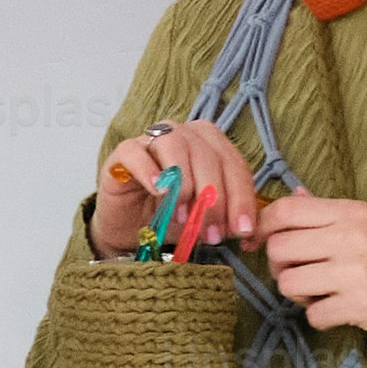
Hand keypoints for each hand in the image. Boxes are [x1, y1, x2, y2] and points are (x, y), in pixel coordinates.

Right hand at [90, 120, 266, 259]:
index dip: (241, 198)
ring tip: (183, 216)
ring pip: (176, 146)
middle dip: (214, 199)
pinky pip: (136, 152)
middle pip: (208, 155)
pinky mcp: (123, 152)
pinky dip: (149, 171)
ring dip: (185, 184)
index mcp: (210, 143)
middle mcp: (184, 134)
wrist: (130, 227)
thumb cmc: (170, 216)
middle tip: (211, 233)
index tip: (242, 230)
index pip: (234, 164)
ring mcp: (152, 139)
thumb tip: (243, 227)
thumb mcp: (205, 219)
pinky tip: (158, 192)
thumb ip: (226, 216)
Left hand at [253, 195, 366, 347]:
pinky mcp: (360, 305)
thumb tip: (296, 194)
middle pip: (279, 248)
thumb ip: (330, 213)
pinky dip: (321, 318)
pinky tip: (340, 311)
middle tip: (301, 275)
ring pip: (288, 283)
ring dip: (299, 295)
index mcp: (353, 212)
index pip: (287, 209)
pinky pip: (312, 314)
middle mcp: (353, 237)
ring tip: (323, 294)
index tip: (258, 242)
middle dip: (280, 267)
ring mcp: (356, 271)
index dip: (263, 226)